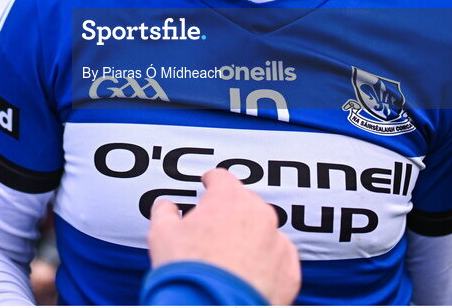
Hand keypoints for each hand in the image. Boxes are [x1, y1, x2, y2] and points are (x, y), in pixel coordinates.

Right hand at [148, 168, 299, 304]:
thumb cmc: (189, 272)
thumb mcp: (162, 235)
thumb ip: (165, 212)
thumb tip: (165, 208)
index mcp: (229, 199)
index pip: (222, 178)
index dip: (212, 181)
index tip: (209, 184)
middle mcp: (259, 215)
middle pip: (245, 203)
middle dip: (230, 213)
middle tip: (213, 230)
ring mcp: (277, 242)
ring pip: (265, 230)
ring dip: (250, 237)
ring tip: (230, 257)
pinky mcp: (289, 270)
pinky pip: (279, 258)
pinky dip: (267, 262)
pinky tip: (249, 273)